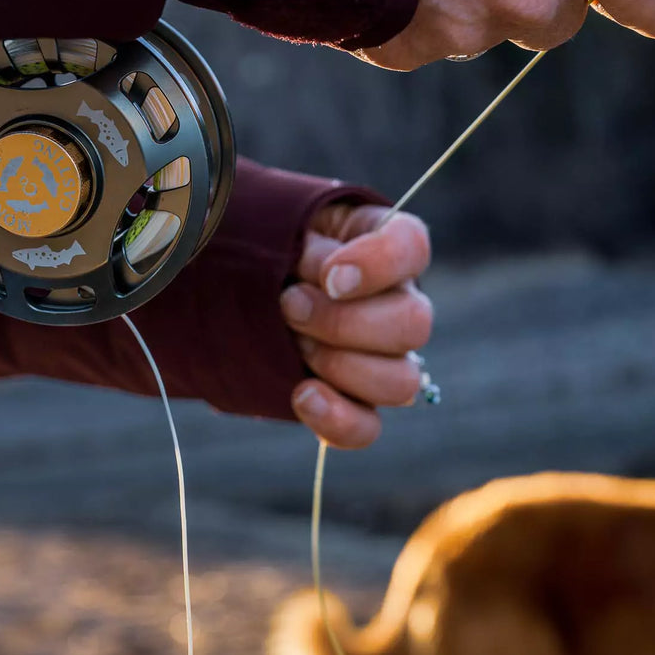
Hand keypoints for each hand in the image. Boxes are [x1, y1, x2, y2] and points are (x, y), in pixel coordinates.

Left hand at [280, 204, 432, 448]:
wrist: (239, 289)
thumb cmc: (266, 249)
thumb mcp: (278, 226)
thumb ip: (301, 239)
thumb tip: (317, 268)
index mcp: (384, 248)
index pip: (411, 247)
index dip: (378, 264)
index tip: (330, 276)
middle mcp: (399, 304)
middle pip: (415, 324)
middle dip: (344, 322)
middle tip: (291, 305)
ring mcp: (385, 360)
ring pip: (402, 382)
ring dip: (341, 365)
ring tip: (295, 343)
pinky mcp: (356, 403)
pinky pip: (367, 428)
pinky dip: (336, 418)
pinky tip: (302, 394)